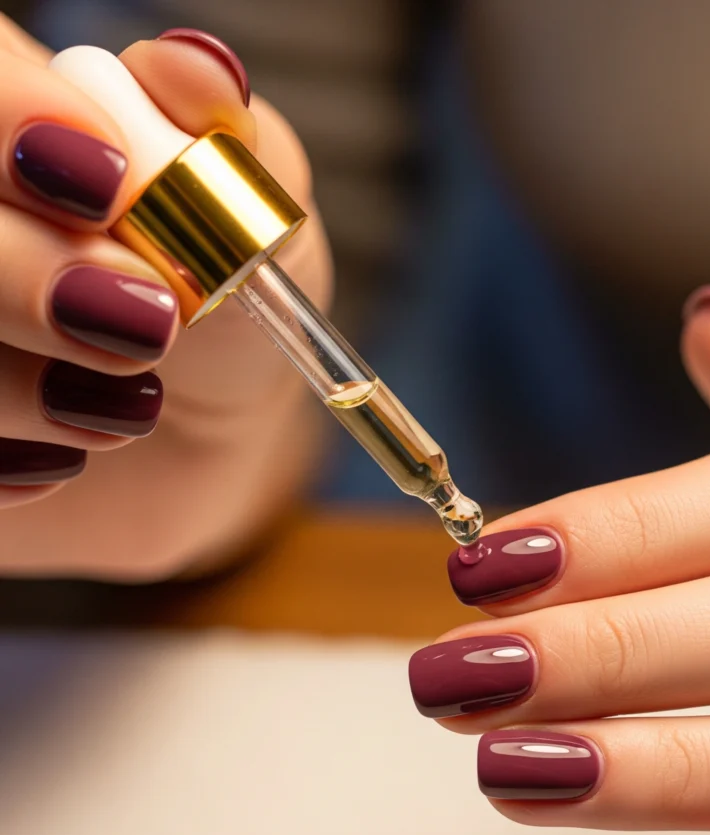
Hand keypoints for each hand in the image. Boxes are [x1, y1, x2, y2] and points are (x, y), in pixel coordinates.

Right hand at [0, 19, 330, 578]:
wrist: (190, 457)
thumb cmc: (224, 328)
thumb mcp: (261, 238)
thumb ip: (235, 154)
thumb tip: (197, 69)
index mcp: (10, 133)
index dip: (7, 114)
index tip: (110, 184)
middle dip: (19, 267)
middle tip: (147, 321)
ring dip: (21, 388)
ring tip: (129, 408)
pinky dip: (3, 468)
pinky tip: (57, 465)